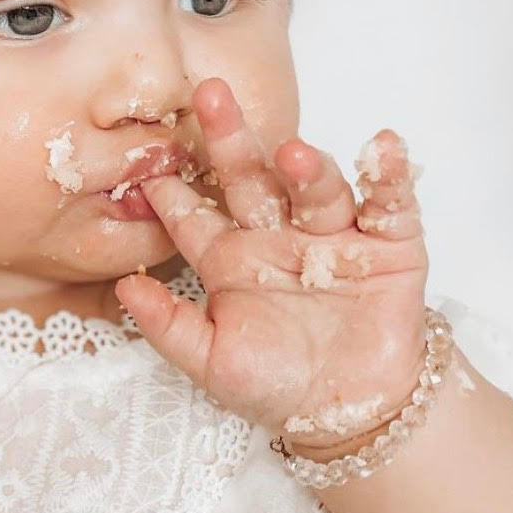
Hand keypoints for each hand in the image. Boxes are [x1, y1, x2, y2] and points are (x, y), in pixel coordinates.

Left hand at [115, 78, 428, 446]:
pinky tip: (381, 148)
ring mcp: (333, 235)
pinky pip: (389, 203)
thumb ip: (169, 326)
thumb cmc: (277, 387)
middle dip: (232, 140)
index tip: (148, 162)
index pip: (196, 217)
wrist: (352, 415)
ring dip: (307, 168)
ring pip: (316, 189)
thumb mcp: (212, 362)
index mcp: (231, 259)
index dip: (173, 192)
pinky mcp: (389, 244)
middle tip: (211, 97)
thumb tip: (123, 288)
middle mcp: (278, 236)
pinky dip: (389, 176)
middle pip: (252, 179)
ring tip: (293, 155)